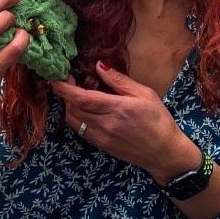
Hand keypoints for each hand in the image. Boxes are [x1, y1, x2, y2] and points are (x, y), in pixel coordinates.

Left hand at [50, 61, 196, 180]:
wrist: (164, 152)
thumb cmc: (158, 120)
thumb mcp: (144, 94)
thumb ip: (119, 81)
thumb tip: (99, 66)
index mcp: (117, 108)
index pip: (81, 98)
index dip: (64, 89)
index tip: (56, 79)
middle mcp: (104, 124)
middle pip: (73, 108)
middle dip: (66, 94)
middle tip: (70, 81)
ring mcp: (100, 137)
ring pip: (73, 119)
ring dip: (70, 105)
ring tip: (77, 94)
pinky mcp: (99, 145)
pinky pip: (79, 129)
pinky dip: (76, 117)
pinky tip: (84, 110)